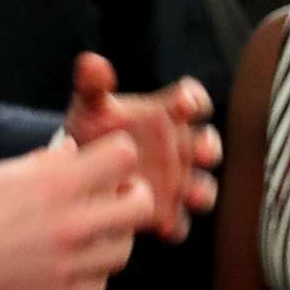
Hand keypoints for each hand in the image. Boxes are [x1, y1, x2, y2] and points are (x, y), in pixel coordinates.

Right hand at [0, 134, 153, 289]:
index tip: (108, 163)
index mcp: (56, 184)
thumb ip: (50, 162)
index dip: (118, 155)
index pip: (123, 157)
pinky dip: (94, 273)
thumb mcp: (6, 171)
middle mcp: (71, 224)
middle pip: (141, 206)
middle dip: (132, 196)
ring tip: (93, 231)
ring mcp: (69, 264)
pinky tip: (75, 262)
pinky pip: (101, 285)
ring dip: (114, 236)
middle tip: (115, 197)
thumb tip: (77, 153)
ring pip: (125, 249)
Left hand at [62, 52, 220, 242]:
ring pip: (202, 186)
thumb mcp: (89, 106)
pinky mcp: (166, 210)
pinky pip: (180, 221)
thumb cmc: (93, 129)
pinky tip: (164, 227)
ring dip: (202, 191)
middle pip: (208, 144)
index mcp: (168, 114)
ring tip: (192, 196)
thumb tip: (91, 62)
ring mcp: (177, 180)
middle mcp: (181, 146)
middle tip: (203, 152)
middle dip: (209, 148)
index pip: (192, 101)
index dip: (192, 100)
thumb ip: (93, 85)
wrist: (80, 171)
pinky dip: (176, 224)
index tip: (183, 104)